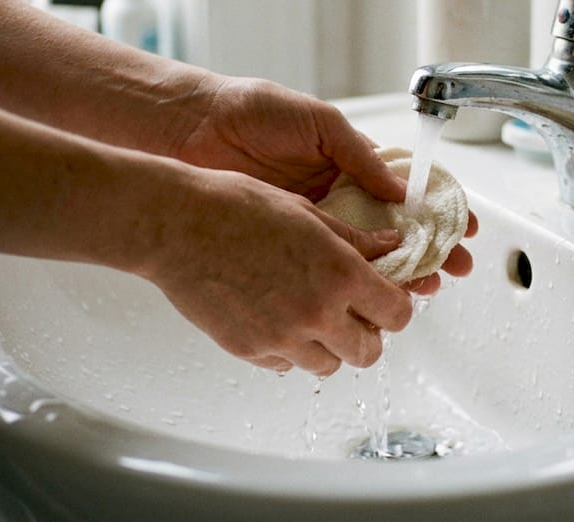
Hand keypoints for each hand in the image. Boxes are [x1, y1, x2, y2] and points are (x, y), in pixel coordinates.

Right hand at [141, 167, 415, 375]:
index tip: (385, 298)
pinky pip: (285, 365)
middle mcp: (317, 313)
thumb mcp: (307, 212)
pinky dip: (289, 350)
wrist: (175, 225)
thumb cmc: (237, 207)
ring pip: (329, 365)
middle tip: (352, 312)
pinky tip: (275, 317)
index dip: (396, 306)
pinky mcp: (249, 351)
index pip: (398, 314)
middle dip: (367, 333)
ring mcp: (282, 338)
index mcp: (340, 274)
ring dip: (328, 345)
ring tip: (310, 314)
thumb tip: (390, 245)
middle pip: (369, 352)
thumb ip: (354, 239)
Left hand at [166, 75, 475, 290]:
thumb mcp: (317, 122)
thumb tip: (401, 190)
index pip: (405, 191)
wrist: (192, 128)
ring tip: (425, 288)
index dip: (436, 210)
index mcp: (349, 164)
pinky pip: (325, 268)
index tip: (462, 227)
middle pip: (394, 231)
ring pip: (365, 256)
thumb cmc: (250, 111)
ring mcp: (312, 224)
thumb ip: (359, 155)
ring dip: (399, 273)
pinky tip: (374, 296)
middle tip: (454, 268)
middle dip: (429, 250)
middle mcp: (336, 197)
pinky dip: (352, 283)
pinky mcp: (286, 245)